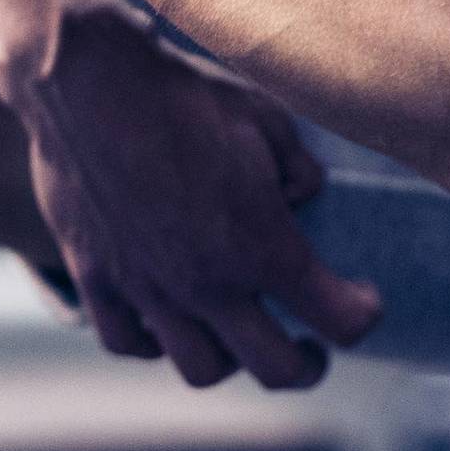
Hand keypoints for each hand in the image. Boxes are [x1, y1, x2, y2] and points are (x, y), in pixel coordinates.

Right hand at [0, 0, 382, 389]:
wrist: (87, 81)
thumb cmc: (183, 93)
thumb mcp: (265, 118)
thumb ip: (297, 170)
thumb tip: (302, 193)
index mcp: (262, 246)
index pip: (341, 319)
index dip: (362, 314)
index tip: (363, 299)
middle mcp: (209, 283)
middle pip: (276, 369)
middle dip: (306, 364)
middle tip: (310, 347)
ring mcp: (149, 289)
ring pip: (202, 369)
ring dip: (231, 358)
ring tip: (235, 333)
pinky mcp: (97, 278)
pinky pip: (128, 342)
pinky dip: (153, 343)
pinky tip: (165, 319)